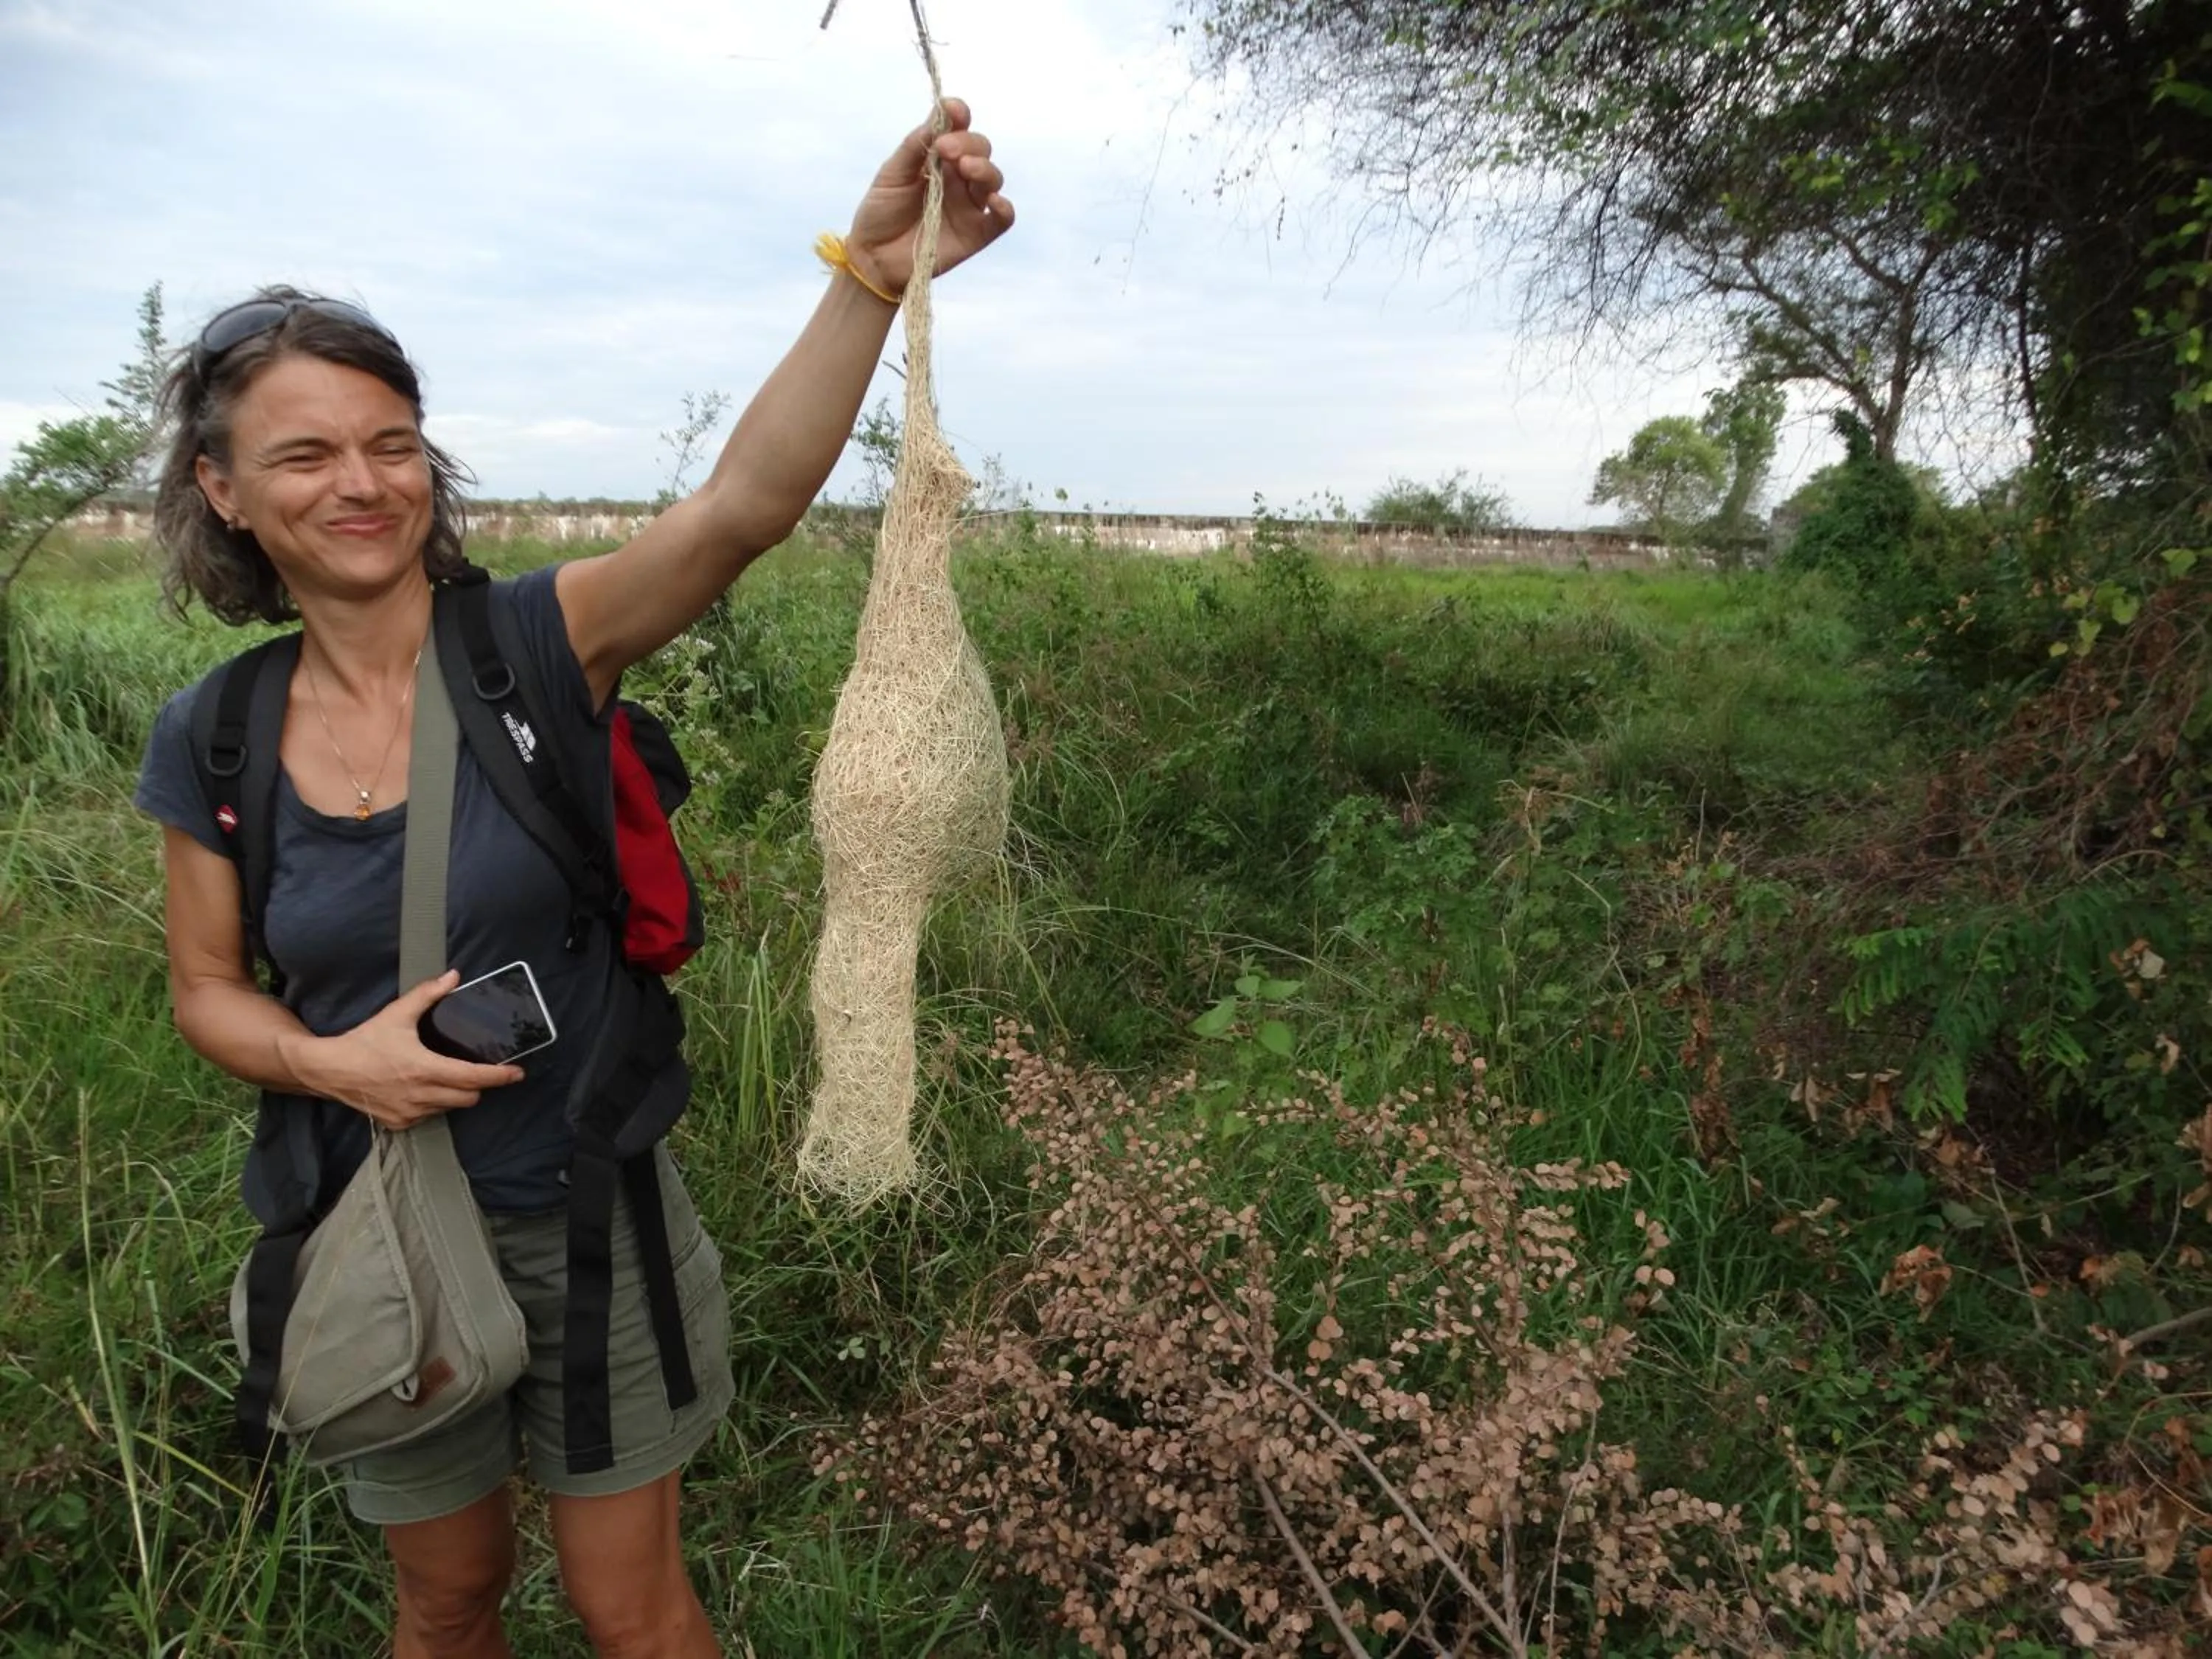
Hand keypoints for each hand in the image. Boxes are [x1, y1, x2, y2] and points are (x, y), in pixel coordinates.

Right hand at [292, 969, 525, 1131]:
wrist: (328, 1070)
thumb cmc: (364, 1041)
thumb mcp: (397, 1014)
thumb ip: (427, 994)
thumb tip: (454, 976)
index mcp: (425, 1070)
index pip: (474, 1078)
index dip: (500, 1076)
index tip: (518, 1073)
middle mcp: (421, 1096)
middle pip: (469, 1097)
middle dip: (478, 1084)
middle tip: (476, 1069)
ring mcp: (410, 1113)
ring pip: (450, 1108)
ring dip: (456, 1094)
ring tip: (447, 1075)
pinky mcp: (399, 1123)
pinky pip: (429, 1116)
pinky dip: (434, 1104)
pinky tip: (423, 1088)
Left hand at [843, 98, 1013, 297]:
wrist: (873, 257)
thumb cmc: (881, 212)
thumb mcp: (892, 173)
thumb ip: (914, 147)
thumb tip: (937, 119)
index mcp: (938, 158)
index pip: (958, 129)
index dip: (959, 115)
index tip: (952, 110)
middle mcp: (958, 178)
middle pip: (980, 149)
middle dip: (967, 143)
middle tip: (945, 150)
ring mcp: (969, 205)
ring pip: (993, 179)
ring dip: (984, 169)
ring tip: (965, 168)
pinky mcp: (976, 234)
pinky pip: (1001, 220)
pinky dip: (1004, 208)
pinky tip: (994, 201)